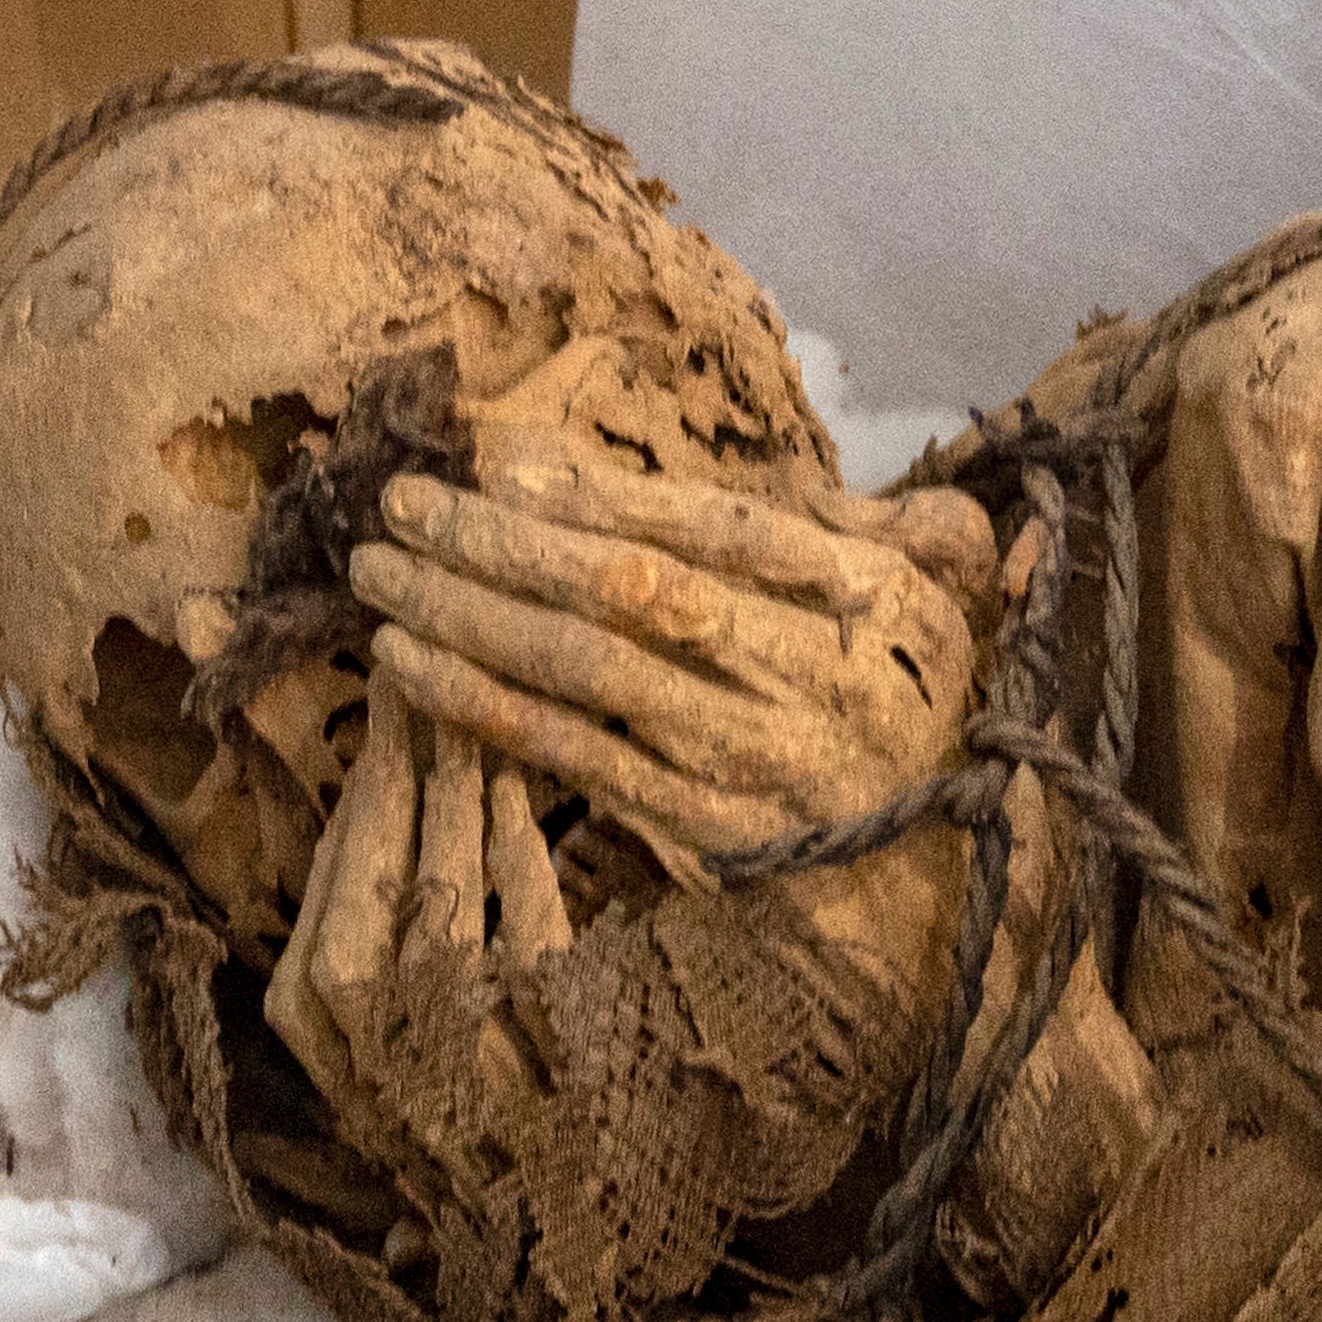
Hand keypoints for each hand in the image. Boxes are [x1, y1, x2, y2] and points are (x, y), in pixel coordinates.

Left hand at [346, 433, 981, 886]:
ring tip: (379, 576)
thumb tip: (768, 461)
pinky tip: (408, 667)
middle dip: (505, 546)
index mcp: (871, 598)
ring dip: (469, 621)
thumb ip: (869, 514)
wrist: (943, 860)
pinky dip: (484, 710)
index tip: (499, 462)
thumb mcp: (942, 585)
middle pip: (633, 597)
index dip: (604, 496)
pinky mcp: (701, 830)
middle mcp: (808, 678)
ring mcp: (748, 762)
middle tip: (400, 505)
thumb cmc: (923, 691)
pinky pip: (575, 760)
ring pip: (588, 677)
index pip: (720, 531)